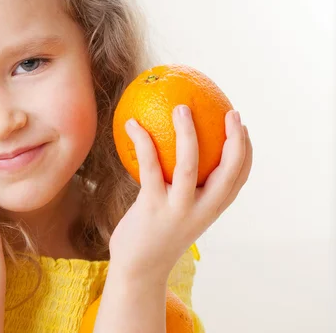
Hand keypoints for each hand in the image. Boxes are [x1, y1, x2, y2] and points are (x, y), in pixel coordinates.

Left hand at [109, 106, 252, 279]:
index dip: (246, 151)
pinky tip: (133, 124)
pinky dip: (143, 142)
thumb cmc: (156, 235)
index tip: (242, 126)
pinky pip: (150, 167)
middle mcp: (201, 210)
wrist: (138, 270)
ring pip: (189, 166)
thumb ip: (184, 190)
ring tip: (181, 109)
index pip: (238, 178)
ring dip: (187, 134)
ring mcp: (177, 209)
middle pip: (228, 173)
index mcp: (211, 210)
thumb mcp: (178, 214)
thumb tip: (175, 153)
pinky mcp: (151, 207)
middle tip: (231, 113)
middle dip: (235, 141)